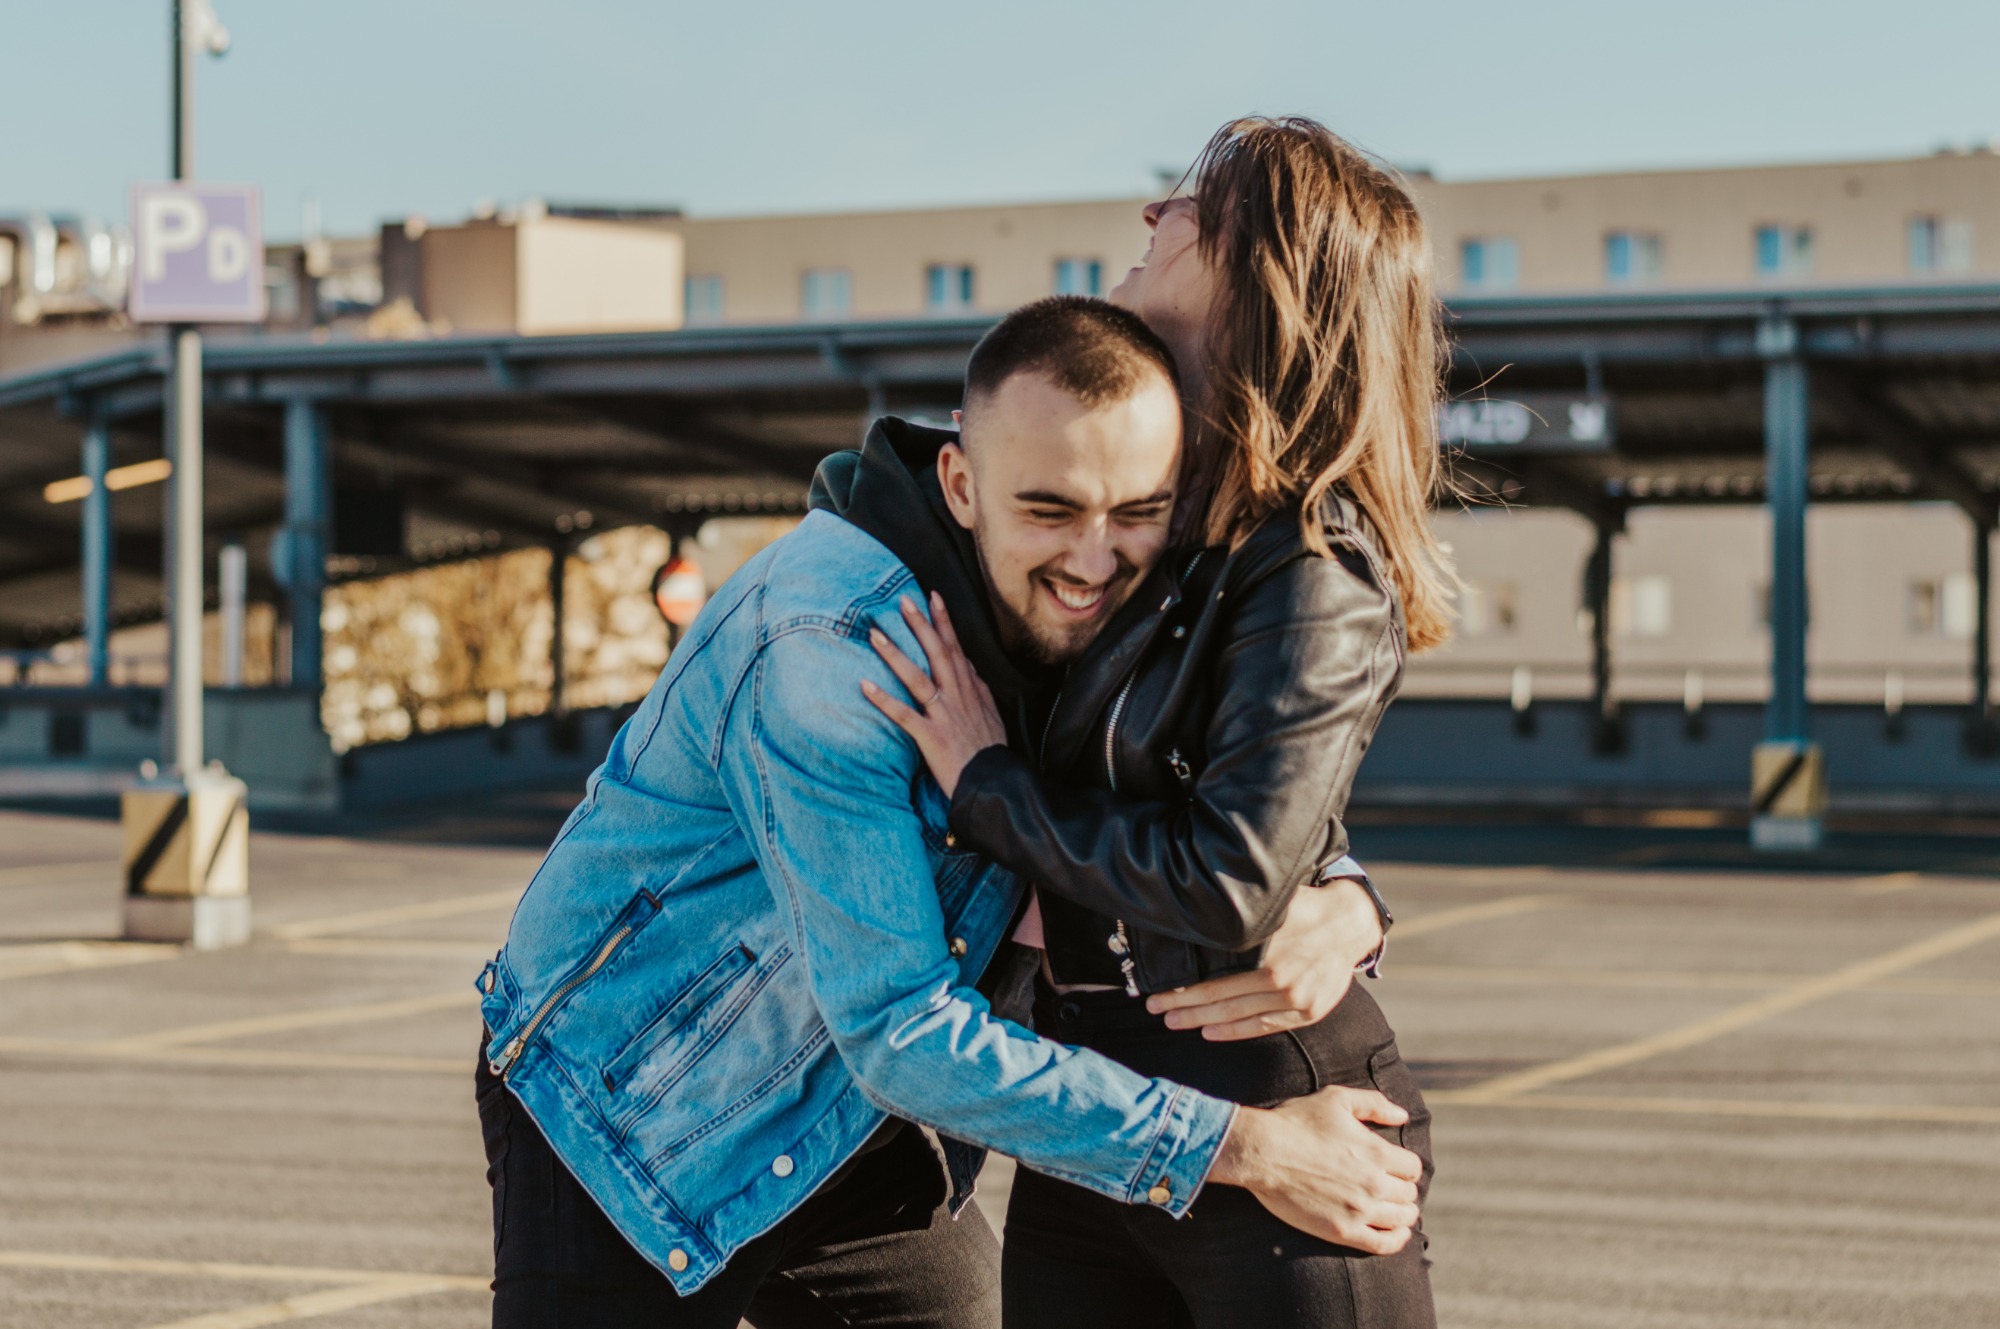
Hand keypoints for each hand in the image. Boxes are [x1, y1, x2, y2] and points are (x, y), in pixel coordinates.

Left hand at [861, 592, 1005, 798]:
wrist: (994, 784)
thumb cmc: (990, 751)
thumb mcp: (991, 714)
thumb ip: (979, 688)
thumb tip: (968, 664)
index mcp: (971, 691)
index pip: (956, 648)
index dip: (944, 622)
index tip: (933, 596)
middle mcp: (958, 697)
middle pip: (938, 654)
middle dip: (921, 625)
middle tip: (903, 600)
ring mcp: (944, 716)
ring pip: (917, 678)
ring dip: (895, 654)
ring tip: (875, 634)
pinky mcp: (931, 737)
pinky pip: (904, 715)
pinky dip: (884, 700)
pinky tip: (865, 684)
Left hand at [1145, 879, 1382, 1040]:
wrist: (1350, 923)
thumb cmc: (1304, 906)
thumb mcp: (1272, 903)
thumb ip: (1240, 916)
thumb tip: (1197, 914)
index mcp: (1266, 951)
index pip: (1214, 977)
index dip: (1182, 988)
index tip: (1156, 992)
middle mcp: (1279, 977)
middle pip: (1221, 999)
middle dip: (1183, 1007)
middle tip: (1155, 1010)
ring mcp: (1295, 997)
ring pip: (1239, 1015)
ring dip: (1203, 1021)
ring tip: (1175, 1022)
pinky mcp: (1308, 1011)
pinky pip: (1265, 1026)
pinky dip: (1236, 1032)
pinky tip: (1211, 1033)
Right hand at [1208, 1086, 1420, 1253]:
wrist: (1261, 1152)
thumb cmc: (1296, 1122)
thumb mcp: (1336, 1100)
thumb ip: (1374, 1104)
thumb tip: (1403, 1116)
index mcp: (1376, 1152)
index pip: (1413, 1168)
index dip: (1406, 1167)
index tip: (1396, 1168)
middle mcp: (1374, 1183)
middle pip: (1409, 1194)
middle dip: (1403, 1189)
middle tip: (1391, 1188)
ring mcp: (1359, 1210)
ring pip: (1401, 1218)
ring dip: (1403, 1214)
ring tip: (1395, 1210)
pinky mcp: (1342, 1231)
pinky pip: (1383, 1244)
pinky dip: (1396, 1240)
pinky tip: (1397, 1234)